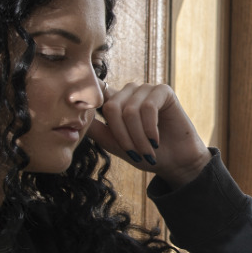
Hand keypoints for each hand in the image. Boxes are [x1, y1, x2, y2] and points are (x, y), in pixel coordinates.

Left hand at [87, 83, 211, 187]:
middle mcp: (128, 92)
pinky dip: (150, 128)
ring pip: (130, 110)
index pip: (97, 95)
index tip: (87, 115)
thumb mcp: (115, 145)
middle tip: (135, 153)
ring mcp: (146, 89)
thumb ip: (97, 130)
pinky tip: (156, 139)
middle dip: (123, 136)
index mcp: (114, 102)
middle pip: (112, 107)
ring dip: (138, 136)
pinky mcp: (163, 91)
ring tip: (148, 151)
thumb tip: (76, 118)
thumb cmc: (145, 154)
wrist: (175, 162)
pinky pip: (148, 107)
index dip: (91, 102)